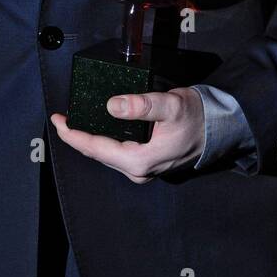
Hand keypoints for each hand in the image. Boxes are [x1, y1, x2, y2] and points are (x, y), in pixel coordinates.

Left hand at [50, 86, 204, 184]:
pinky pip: (116, 153)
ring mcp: (142, 170)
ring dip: (89, 139)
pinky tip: (98, 128)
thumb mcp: (170, 105)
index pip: (95, 148)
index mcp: (139, 161)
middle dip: (77, 136)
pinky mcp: (146, 163)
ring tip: (74, 122)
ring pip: (106, 154)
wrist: (219, 129)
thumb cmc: (196, 117)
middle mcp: (137, 170)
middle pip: (97, 153)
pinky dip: (103, 141)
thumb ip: (142, 105)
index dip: (72, 135)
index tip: (57, 120)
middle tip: (61, 118)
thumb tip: (112, 105)